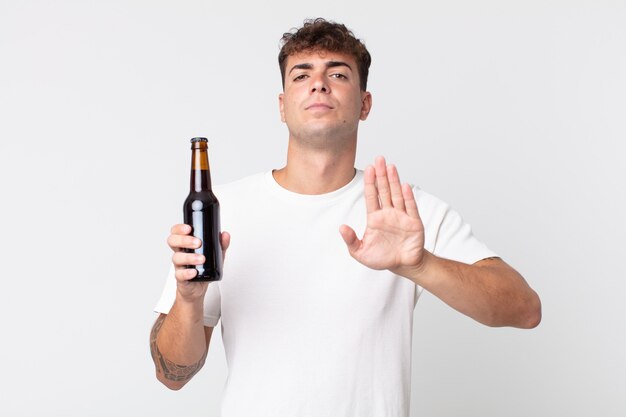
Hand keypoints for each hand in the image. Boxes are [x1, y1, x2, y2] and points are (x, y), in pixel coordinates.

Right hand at [167, 224, 230, 301]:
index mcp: (185, 245)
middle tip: (197, 242)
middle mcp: (180, 253)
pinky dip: (187, 273)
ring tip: (201, 259)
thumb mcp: (215, 255)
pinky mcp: (181, 278)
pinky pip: (179, 274)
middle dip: (184, 240)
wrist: (198, 288)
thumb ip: (221, 245)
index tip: (189, 228)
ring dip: (189, 257)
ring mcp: (179, 265)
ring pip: (177, 257)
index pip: (176, 232)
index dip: (179, 228)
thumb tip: (225, 235)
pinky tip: (194, 272)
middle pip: (173, 242)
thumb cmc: (204, 269)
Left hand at [339, 156, 424, 273]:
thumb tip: (341, 227)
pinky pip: (410, 207)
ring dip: (394, 181)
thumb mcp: (360, 252)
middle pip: (384, 190)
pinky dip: (408, 197)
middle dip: (381, 175)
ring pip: (397, 194)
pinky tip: (404, 186)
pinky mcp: (414, 222)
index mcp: (375, 218)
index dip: (370, 182)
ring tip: (390, 166)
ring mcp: (401, 216)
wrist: (403, 265)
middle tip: (379, 159)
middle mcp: (388, 213)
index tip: (369, 168)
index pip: (371, 196)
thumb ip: (350, 240)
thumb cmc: (382, 258)